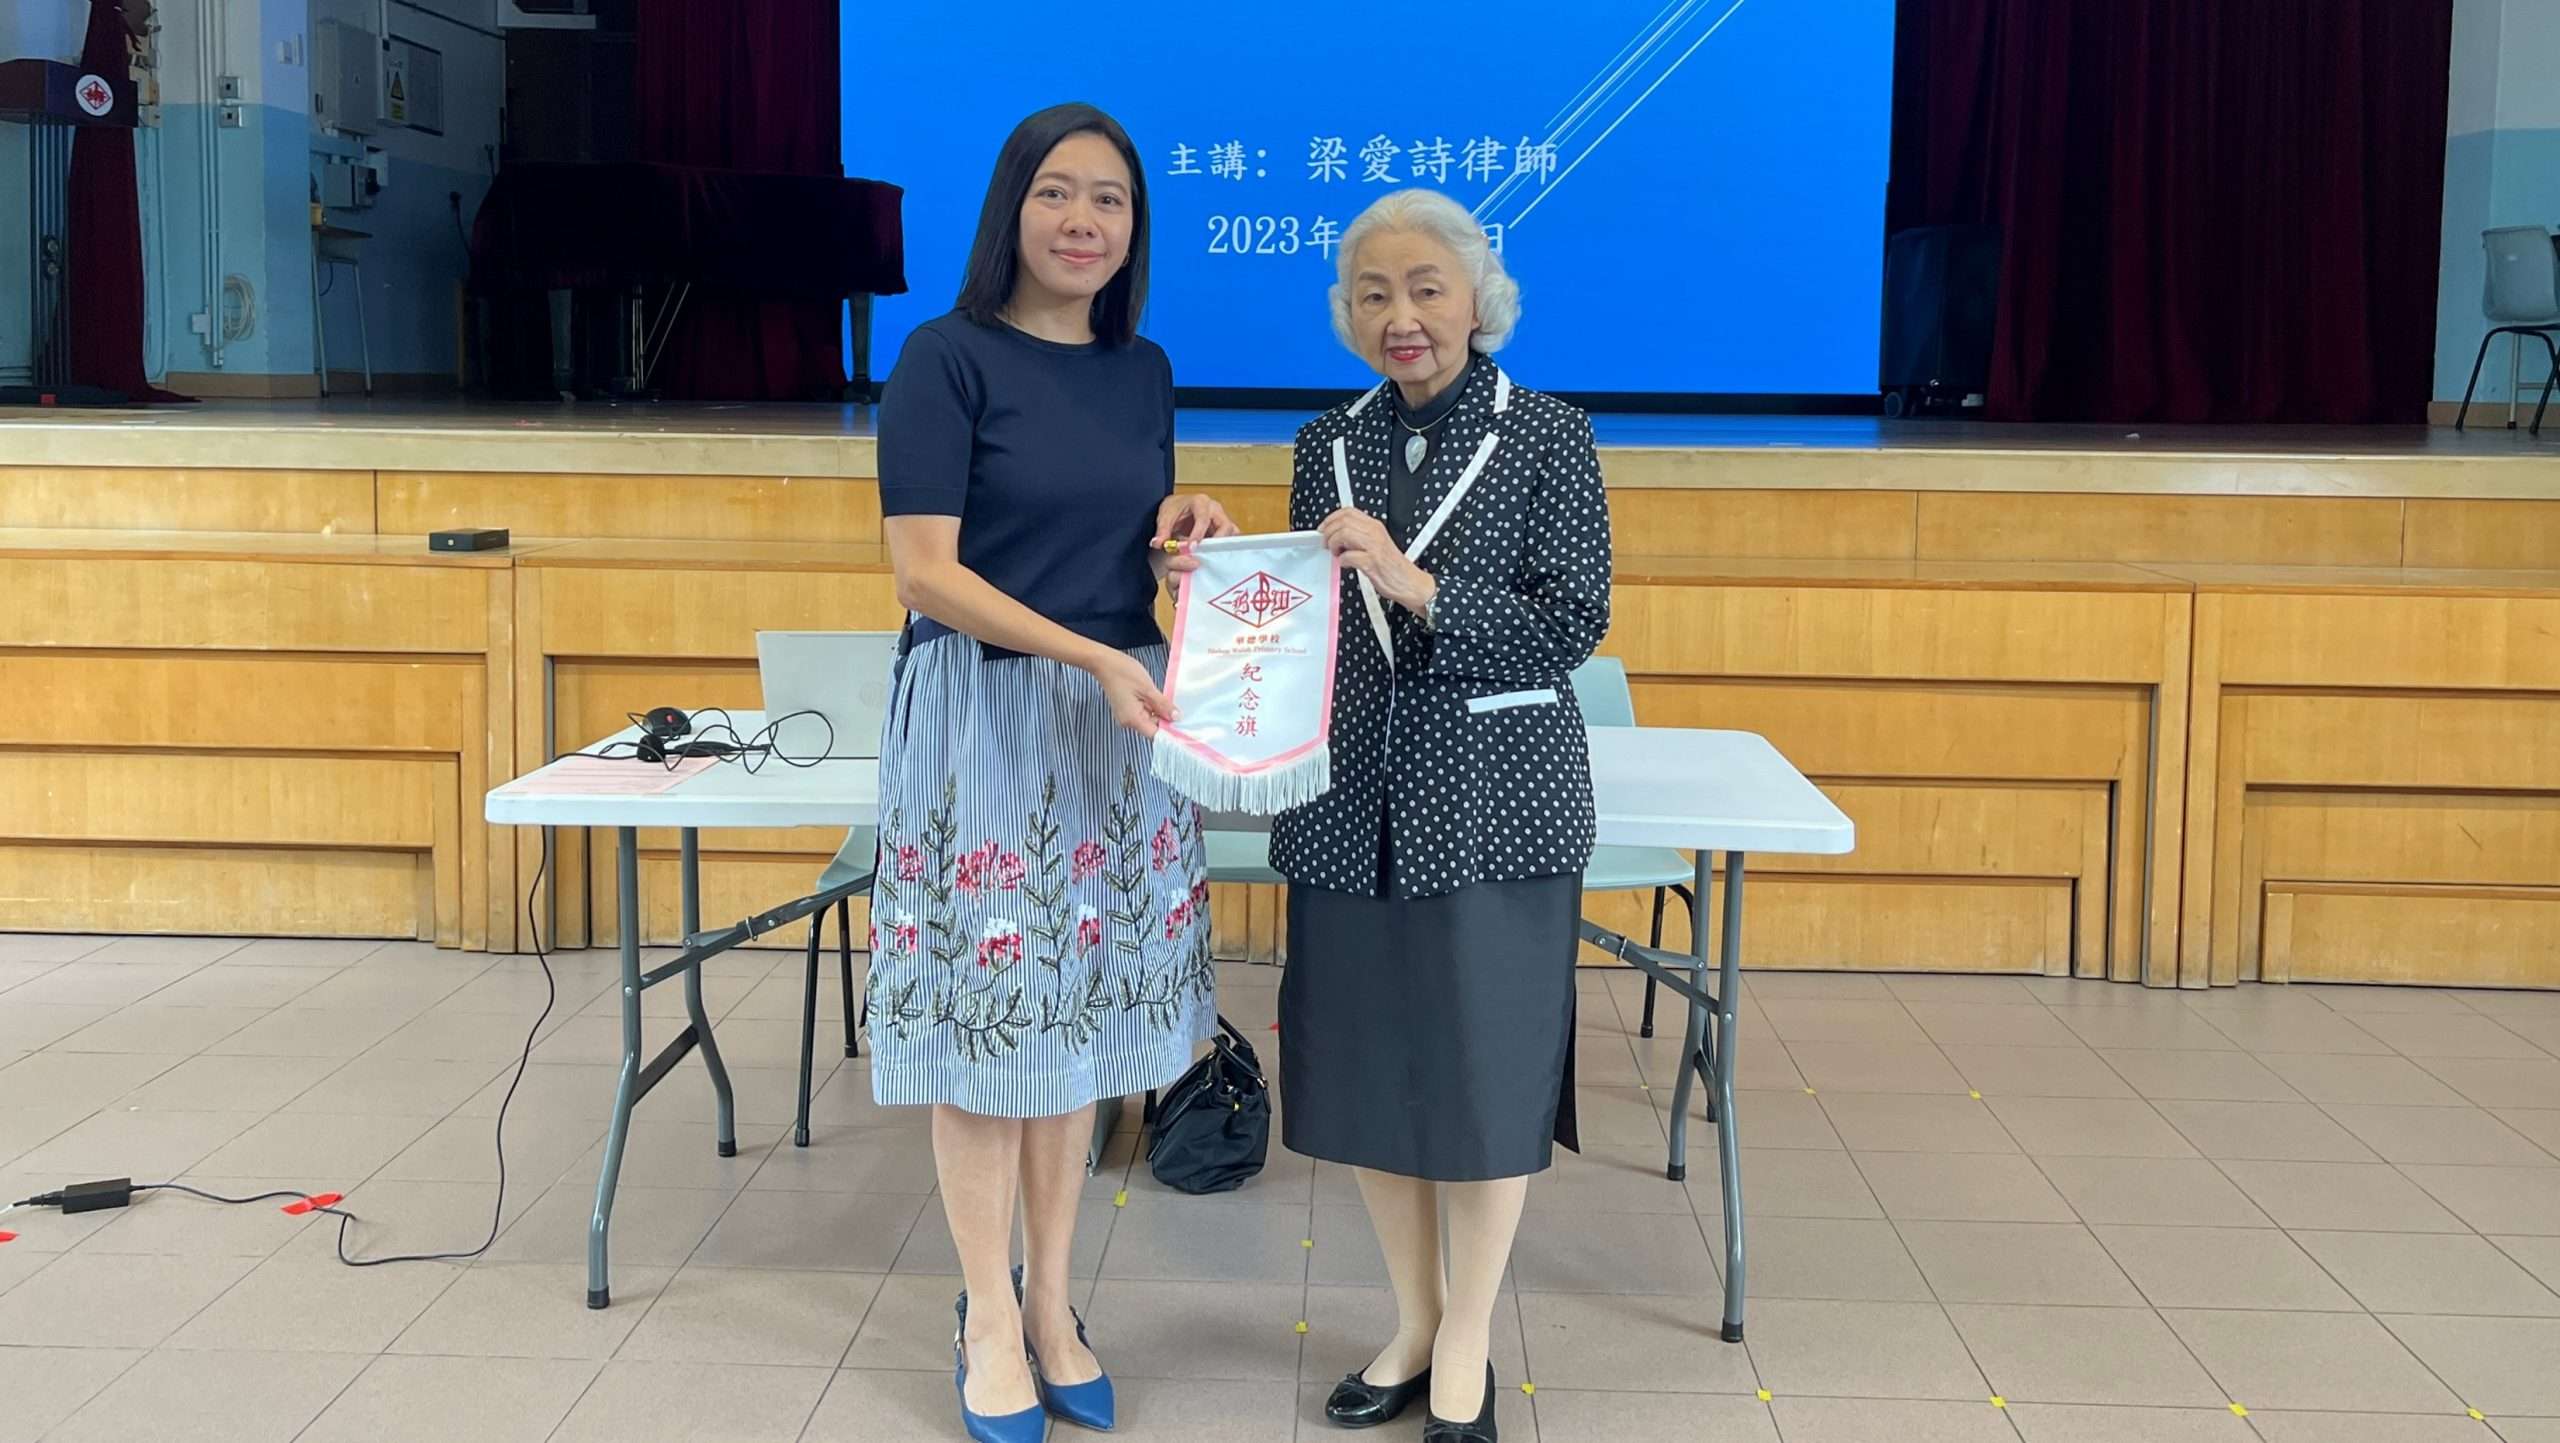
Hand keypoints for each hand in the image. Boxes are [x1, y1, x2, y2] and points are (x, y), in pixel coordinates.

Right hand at [1089, 648, 1176, 737]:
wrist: (1103, 662)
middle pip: (1152, 727)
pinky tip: (1156, 696)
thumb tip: (1176, 718)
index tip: (1183, 727)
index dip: (1170, 732)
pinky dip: (1152, 706)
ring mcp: (1126, 716)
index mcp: (1132, 719)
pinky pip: (1144, 712)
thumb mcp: (1148, 688)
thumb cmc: (1122, 672)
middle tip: (1179, 707)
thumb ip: (1163, 705)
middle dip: (1165, 719)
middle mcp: (1127, 722)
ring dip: (1159, 711)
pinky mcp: (1127, 709)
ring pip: (1149, 719)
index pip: (1155, 735)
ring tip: (1164, 698)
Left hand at [1150, 494, 1239, 583]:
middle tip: (1206, 557)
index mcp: (1200, 502)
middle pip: (1225, 526)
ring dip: (1223, 547)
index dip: (1198, 533)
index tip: (1191, 547)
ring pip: (1232, 534)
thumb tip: (1158, 543)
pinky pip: (1230, 540)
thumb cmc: (1175, 509)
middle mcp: (1215, 509)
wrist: (1179, 508)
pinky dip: (1224, 550)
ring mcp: (1222, 519)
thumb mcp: (1165, 517)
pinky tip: (1214, 559)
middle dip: (1217, 542)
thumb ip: (1162, 531)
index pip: (1203, 518)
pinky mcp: (1224, 530)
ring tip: (1211, 559)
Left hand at [1318, 507, 1436, 613]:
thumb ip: (1359, 537)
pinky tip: (1346, 564)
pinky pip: (1349, 556)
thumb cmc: (1393, 567)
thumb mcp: (1377, 544)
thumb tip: (1337, 536)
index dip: (1331, 518)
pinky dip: (1343, 561)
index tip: (1324, 528)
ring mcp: (1374, 547)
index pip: (1348, 512)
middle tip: (1326, 543)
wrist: (1410, 583)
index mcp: (1375, 526)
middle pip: (1343, 521)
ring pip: (1344, 534)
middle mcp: (1374, 533)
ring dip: (1333, 544)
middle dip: (1329, 532)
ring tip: (1335, 553)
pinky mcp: (1372, 563)